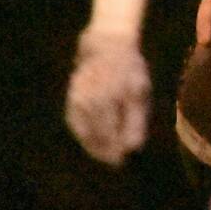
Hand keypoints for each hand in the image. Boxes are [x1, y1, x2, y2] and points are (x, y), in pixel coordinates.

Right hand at [64, 29, 151, 165]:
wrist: (106, 46)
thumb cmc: (129, 71)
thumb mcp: (139, 93)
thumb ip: (135, 121)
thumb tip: (132, 148)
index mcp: (108, 101)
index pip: (109, 135)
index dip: (115, 151)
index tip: (122, 162)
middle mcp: (89, 102)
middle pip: (95, 136)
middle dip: (104, 152)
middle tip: (115, 163)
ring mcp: (77, 100)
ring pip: (83, 131)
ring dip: (92, 146)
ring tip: (104, 156)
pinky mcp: (71, 99)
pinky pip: (74, 123)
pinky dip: (83, 134)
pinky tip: (92, 141)